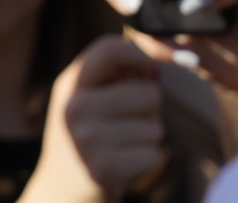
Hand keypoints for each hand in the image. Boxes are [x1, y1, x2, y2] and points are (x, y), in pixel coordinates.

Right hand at [24, 36, 163, 201]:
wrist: (61, 191)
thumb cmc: (86, 139)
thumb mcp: (89, 102)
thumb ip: (119, 77)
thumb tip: (165, 56)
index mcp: (70, 84)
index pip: (110, 49)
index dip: (148, 49)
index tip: (176, 57)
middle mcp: (73, 106)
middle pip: (147, 92)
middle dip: (149, 111)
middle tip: (123, 125)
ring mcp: (86, 136)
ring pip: (154, 126)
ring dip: (147, 138)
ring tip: (120, 146)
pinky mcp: (103, 166)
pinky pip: (153, 154)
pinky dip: (145, 161)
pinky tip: (122, 165)